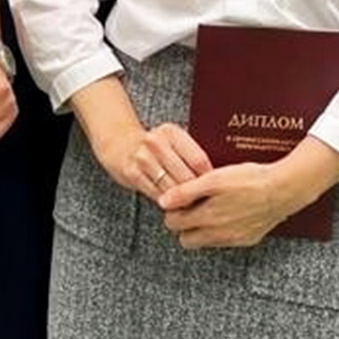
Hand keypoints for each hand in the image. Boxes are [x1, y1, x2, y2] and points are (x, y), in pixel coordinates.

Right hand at [91, 120, 212, 204]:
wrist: (120, 144)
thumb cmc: (154, 147)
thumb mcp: (173, 142)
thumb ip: (190, 155)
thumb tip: (218, 179)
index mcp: (171, 132)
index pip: (199, 160)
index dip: (209, 180)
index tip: (215, 190)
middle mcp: (155, 142)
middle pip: (186, 177)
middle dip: (197, 193)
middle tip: (205, 203)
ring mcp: (142, 157)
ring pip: (172, 188)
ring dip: (183, 200)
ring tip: (191, 206)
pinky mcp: (132, 173)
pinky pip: (157, 194)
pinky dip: (168, 202)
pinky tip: (173, 204)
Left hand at [158, 162, 301, 249]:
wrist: (282, 190)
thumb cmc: (248, 180)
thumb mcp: (213, 180)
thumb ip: (185, 192)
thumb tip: (163, 202)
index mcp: (206, 218)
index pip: (174, 224)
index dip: (172, 211)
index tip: (179, 200)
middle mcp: (218, 234)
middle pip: (186, 239)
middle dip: (184, 225)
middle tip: (190, 206)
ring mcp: (234, 239)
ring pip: (206, 241)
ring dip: (202, 228)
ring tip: (209, 207)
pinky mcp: (248, 239)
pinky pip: (225, 240)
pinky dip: (221, 230)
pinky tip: (227, 213)